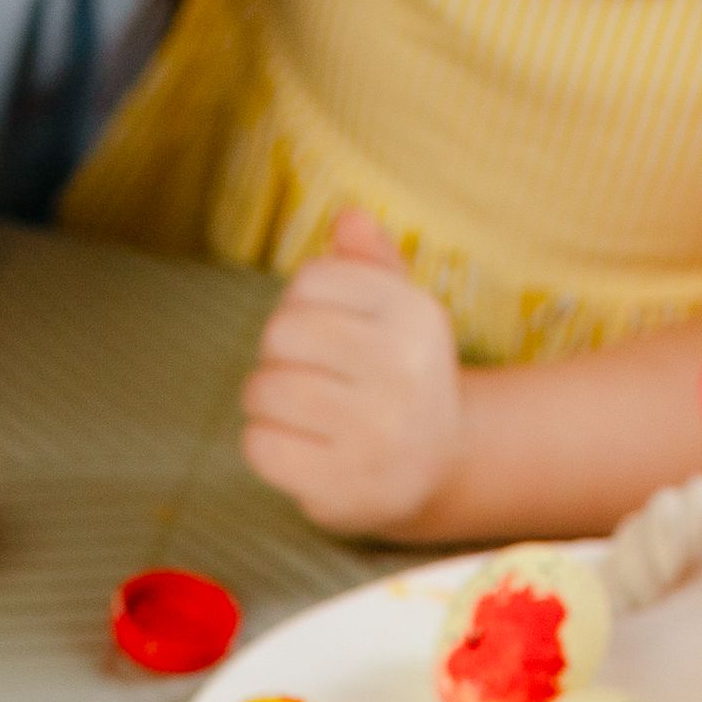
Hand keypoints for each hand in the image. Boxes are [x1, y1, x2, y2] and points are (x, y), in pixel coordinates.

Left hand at [240, 212, 461, 535]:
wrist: (442, 465)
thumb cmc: (403, 375)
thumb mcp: (400, 313)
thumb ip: (369, 263)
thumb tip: (348, 216)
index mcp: (415, 315)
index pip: (309, 282)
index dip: (299, 304)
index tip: (325, 331)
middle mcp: (403, 371)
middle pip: (280, 334)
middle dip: (278, 354)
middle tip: (307, 375)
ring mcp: (375, 433)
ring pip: (264, 389)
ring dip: (267, 400)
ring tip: (301, 412)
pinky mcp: (343, 485)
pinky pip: (258, 445)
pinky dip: (264, 444)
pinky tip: (298, 446)